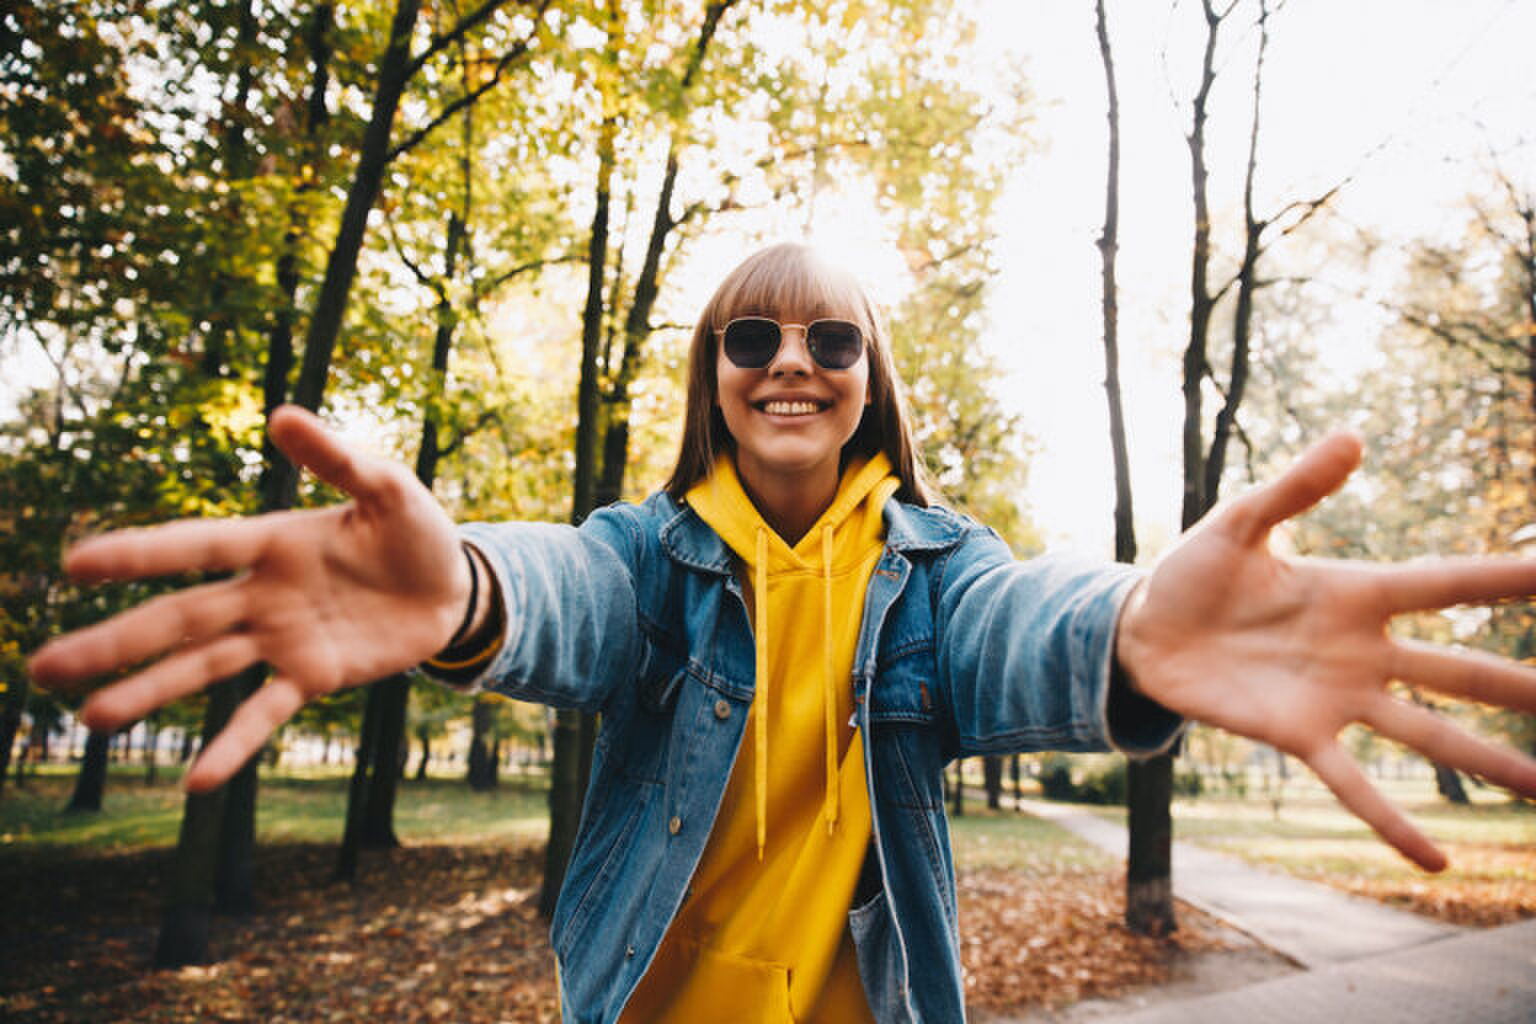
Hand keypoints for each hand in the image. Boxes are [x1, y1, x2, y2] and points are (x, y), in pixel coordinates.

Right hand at [28, 405, 471, 791]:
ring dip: (150, 692)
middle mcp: (264, 594)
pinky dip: (233, 746)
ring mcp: (284, 639)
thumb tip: (282, 414)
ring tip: (91, 717)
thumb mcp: (388, 488)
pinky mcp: (315, 676)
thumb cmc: (416, 530)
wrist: (454, 588)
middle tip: (45, 666)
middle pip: (179, 619)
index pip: (196, 547)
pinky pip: (265, 713)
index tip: (76, 565)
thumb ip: (338, 458)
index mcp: (274, 542)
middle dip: (115, 641)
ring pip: (204, 668)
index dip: (140, 556)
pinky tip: (196, 783)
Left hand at [1116, 432, 1535, 870]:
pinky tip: (1436, 860)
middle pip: (1458, 670)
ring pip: (1427, 734)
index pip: (1446, 585)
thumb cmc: (1194, 571)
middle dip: (1521, 686)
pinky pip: (1354, 784)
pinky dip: (1392, 823)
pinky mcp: (1297, 736)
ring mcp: (1335, 698)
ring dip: (1487, 763)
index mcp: (1355, 591)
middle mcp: (1360, 650)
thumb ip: (1296, 488)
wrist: (1142, 630)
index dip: (1506, 582)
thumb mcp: (1240, 523)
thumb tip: (1353, 436)